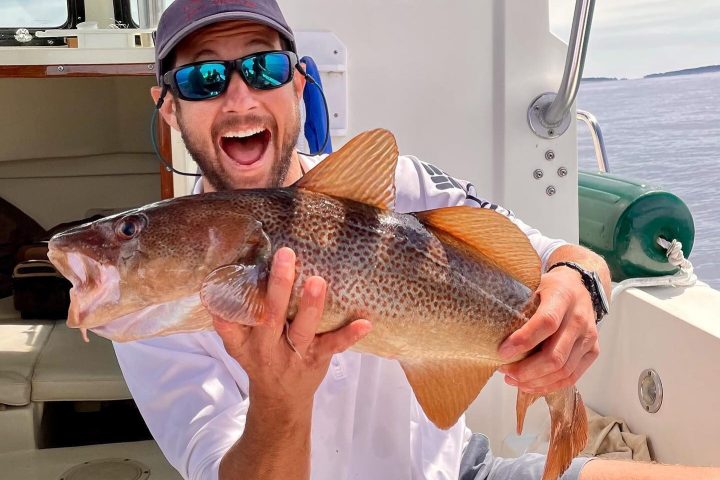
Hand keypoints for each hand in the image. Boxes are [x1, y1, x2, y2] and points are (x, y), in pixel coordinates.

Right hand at [213, 247, 371, 414]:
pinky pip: (334, 347)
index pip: (232, 323)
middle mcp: (268, 347)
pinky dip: (349, 336)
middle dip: (278, 285)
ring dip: (311, 305)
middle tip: (286, 256)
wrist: (280, 400)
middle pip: (271, 315)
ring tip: (317, 281)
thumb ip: (231, 322)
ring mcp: (295, 354)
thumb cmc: (260, 360)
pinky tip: (365, 323)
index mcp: (246, 342)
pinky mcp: (317, 359)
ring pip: (302, 329)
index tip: (230, 278)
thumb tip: (219, 286)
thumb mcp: (238, 347)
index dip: (228, 305)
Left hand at [497, 266, 599, 393]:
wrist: (578, 285)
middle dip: (526, 370)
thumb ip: (520, 307)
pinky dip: (549, 385)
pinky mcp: (593, 351)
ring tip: (513, 380)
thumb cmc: (550, 287)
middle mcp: (579, 319)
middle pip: (555, 355)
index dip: (523, 340)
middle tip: (505, 371)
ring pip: (563, 371)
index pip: (546, 323)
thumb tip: (494, 334)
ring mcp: (589, 337)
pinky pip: (572, 376)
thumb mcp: (533, 286)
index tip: (502, 352)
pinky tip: (530, 385)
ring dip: (535, 381)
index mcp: (563, 297)